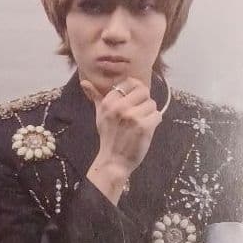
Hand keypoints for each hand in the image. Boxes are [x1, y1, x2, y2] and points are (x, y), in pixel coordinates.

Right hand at [81, 77, 162, 204]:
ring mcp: (132, 116)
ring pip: (152, 104)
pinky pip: (158, 115)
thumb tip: (84, 82)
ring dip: (149, 114)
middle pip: (144, 91)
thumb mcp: (100, 115)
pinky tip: (145, 130)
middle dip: (144, 102)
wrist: (114, 161)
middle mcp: (120, 107)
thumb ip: (96, 96)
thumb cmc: (109, 137)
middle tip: (138, 113)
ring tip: (140, 124)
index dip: (136, 91)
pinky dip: (155, 123)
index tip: (133, 101)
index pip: (131, 82)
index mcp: (109, 102)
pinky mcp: (144, 126)